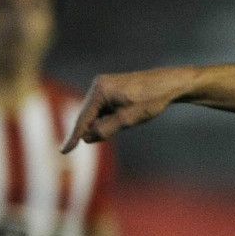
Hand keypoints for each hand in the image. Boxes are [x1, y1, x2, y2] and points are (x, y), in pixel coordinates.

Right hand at [63, 67, 195, 151]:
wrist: (171, 83)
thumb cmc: (151, 100)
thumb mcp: (128, 119)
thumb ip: (106, 129)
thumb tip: (87, 137)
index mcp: (100, 90)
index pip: (83, 118)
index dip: (74, 136)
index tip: (64, 152)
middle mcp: (99, 85)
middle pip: (89, 115)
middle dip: (96, 129)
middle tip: (120, 126)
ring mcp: (105, 85)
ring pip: (97, 113)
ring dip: (106, 123)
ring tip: (130, 118)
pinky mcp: (112, 88)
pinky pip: (105, 108)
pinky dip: (110, 118)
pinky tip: (126, 116)